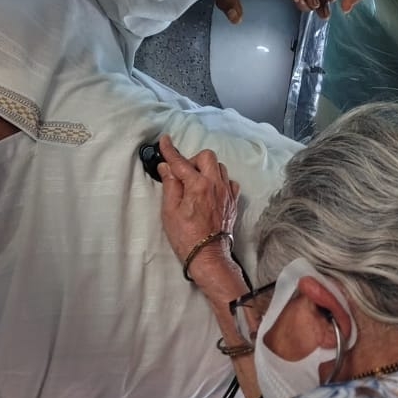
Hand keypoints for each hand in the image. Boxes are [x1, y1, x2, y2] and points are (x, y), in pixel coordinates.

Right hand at [155, 135, 242, 282]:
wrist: (208, 255)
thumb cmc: (187, 237)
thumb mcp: (169, 211)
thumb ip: (170, 185)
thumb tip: (167, 168)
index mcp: (198, 186)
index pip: (181, 162)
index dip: (170, 151)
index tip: (165, 141)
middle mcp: (216, 185)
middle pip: (206, 157)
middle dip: (192, 160)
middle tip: (182, 174)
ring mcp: (227, 193)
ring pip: (219, 167)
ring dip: (206, 169)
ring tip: (195, 183)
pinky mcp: (233, 201)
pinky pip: (229, 181)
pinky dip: (219, 181)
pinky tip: (210, 191)